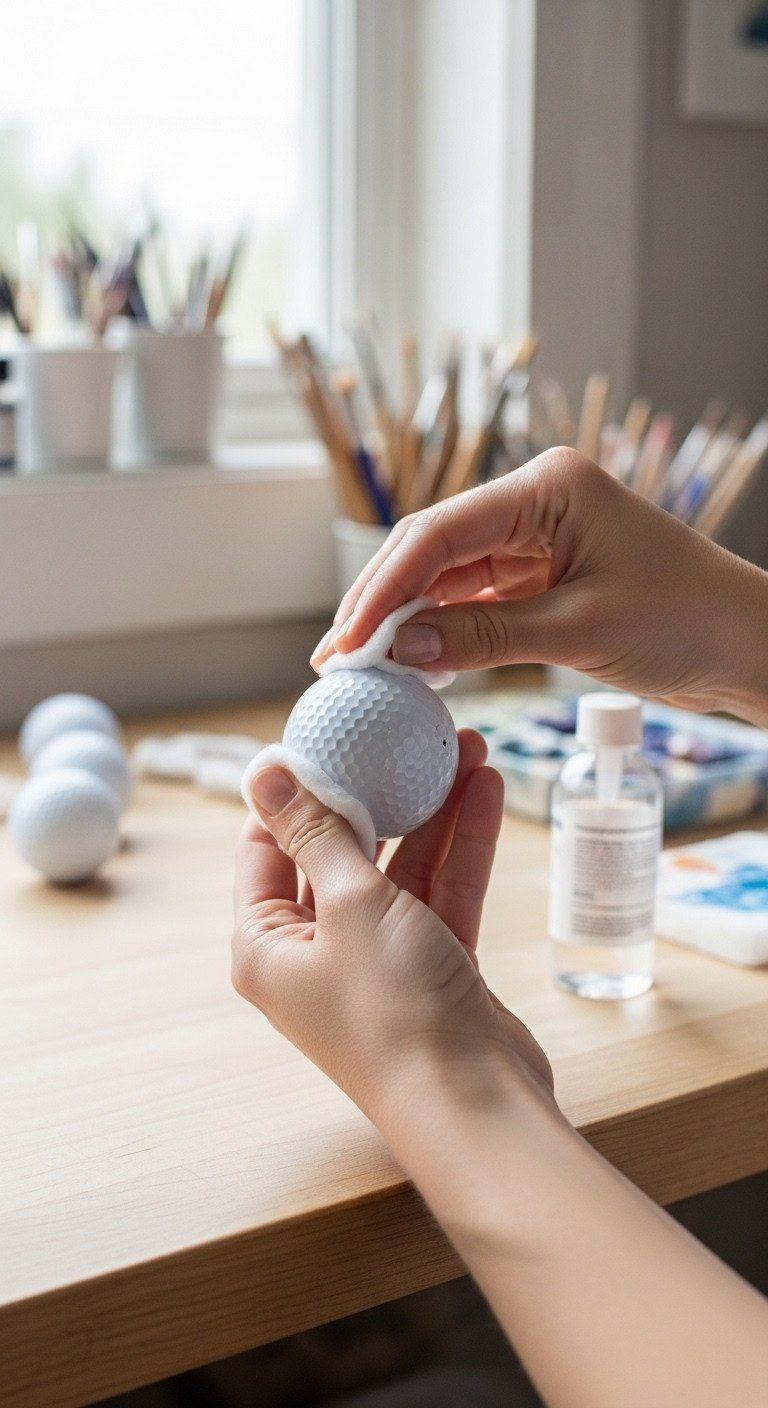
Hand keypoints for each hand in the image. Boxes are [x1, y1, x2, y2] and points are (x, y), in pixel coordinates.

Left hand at [233, 730, 552, 1125]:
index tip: (326, 735)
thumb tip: (267, 772)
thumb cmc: (395, 1013)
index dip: (294, 789)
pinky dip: (460, 847)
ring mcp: (377, 961)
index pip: (265, 847)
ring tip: (465, 747)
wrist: (474, 1102)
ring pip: (400, 868)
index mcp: (267, 945)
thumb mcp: (349, 905)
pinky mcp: (432, 967)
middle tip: (404, 736)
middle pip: (339, 851)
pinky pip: (441, 893)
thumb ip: (317, 832)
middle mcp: (315, 953)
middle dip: (378, 791)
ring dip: (431, 811)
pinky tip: (483, 792)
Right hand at [312, 450, 767, 724]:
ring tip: (361, 664)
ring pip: (449, 574)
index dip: (384, 587)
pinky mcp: (544, 574)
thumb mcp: (579, 631)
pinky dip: (445, 629)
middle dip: (384, 601)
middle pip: (433, 547)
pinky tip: (413, 659)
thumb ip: (484, 636)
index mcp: (548, 488)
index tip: (347, 638)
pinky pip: (477, 598)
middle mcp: (536, 502)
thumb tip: (400, 648)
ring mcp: (538, 538)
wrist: (746, 645)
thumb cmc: (686, 621)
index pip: (441, 531)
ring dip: (408, 618)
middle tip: (338, 656)